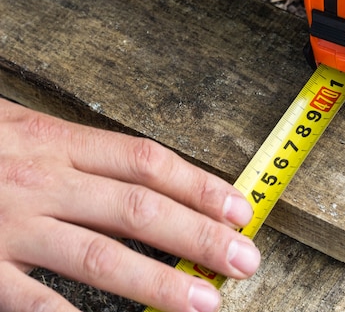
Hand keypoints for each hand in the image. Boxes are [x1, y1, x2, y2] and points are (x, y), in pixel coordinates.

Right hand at [0, 98, 258, 311]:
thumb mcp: (19, 127)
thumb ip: (76, 152)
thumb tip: (148, 177)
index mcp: (54, 140)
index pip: (146, 162)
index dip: (199, 186)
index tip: (238, 210)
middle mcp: (40, 180)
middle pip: (137, 209)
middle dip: (197, 236)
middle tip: (244, 260)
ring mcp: (8, 225)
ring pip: (98, 256)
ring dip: (157, 282)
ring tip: (204, 303)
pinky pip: (34, 302)